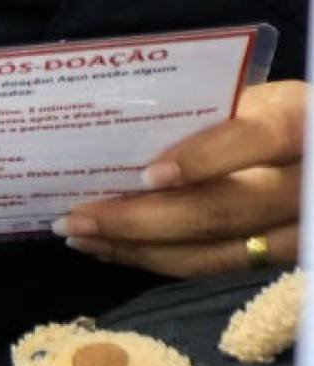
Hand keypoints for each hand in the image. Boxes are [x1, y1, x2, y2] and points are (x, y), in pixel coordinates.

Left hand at [57, 80, 304, 276]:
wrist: (310, 147)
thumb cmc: (263, 113)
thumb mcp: (248, 98)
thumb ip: (200, 114)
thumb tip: (110, 130)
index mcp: (298, 122)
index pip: (258, 139)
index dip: (204, 158)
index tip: (147, 175)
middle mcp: (305, 183)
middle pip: (224, 211)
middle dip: (140, 219)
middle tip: (76, 218)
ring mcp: (297, 228)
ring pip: (216, 252)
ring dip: (139, 249)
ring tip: (81, 237)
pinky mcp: (280, 258)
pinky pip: (215, 266)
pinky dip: (159, 260)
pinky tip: (115, 249)